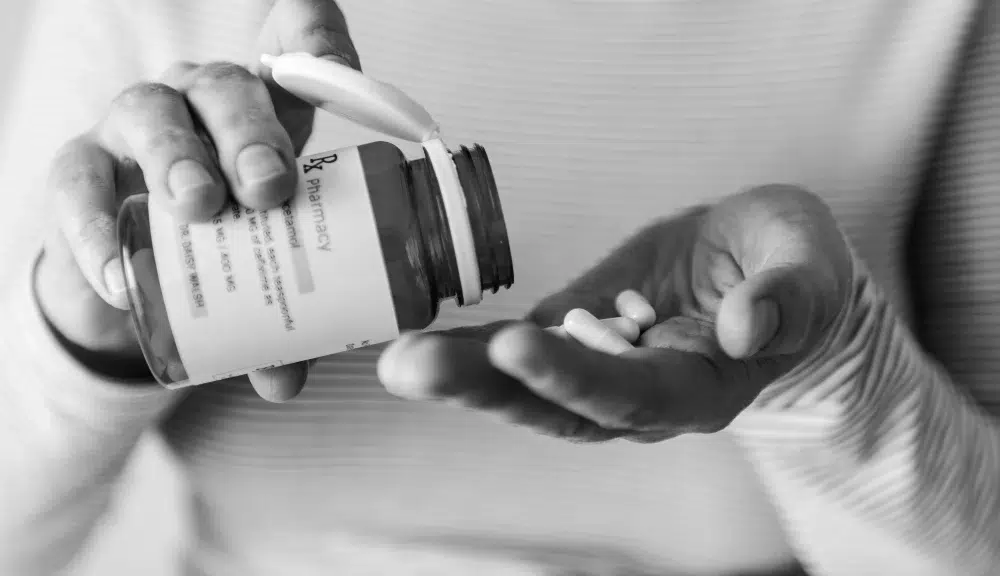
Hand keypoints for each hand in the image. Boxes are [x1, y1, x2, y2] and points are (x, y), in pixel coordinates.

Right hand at [36, 0, 357, 401]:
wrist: (134, 278)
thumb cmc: (223, 254)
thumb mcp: (266, 280)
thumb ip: (284, 322)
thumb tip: (286, 380)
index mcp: (266, 115)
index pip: (295, 48)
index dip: (316, 35)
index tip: (342, 66)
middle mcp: (202, 106)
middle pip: (226, 88)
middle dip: (252, 134)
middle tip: (271, 187)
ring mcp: (137, 129)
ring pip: (153, 113)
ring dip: (179, 158)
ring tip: (202, 207)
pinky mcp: (82, 169)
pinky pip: (80, 180)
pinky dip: (98, 225)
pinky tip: (120, 270)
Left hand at [377, 185, 851, 441]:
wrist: (762, 267)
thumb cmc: (790, 264)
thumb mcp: (809, 262)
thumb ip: (788, 294)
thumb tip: (742, 327)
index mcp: (702, 385)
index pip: (633, 395)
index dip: (575, 378)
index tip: (516, 347)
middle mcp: (642, 396)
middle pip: (557, 407)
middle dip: (483, 387)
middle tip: (409, 367)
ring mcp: (601, 371)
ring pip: (526, 390)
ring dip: (460, 375)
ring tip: (399, 360)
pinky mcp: (575, 338)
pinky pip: (517, 353)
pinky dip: (470, 351)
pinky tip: (420, 342)